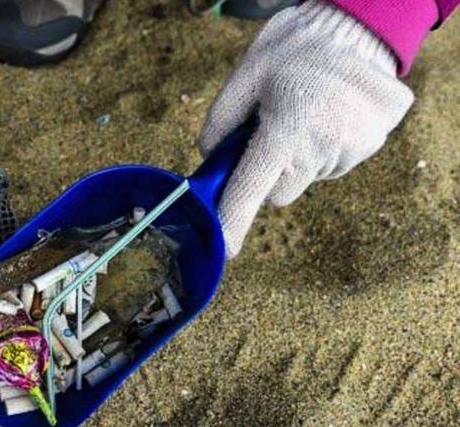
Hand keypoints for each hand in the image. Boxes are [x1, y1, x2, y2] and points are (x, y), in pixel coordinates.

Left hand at [198, 0, 413, 258]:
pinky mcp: (372, 144)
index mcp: (285, 128)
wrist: (354, 28)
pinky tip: (328, 115)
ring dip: (300, 156)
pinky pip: (334, 162)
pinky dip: (325, 146)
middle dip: (270, 172)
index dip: (234, 220)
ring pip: (308, 177)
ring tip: (306, 113)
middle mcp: (322, 146)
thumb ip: (220, 126)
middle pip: (280, 191)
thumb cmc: (291, 51)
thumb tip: (211, 160)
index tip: (227, 247)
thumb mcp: (243, 79)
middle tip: (273, 132)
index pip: (252, 189)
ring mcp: (353, 148)